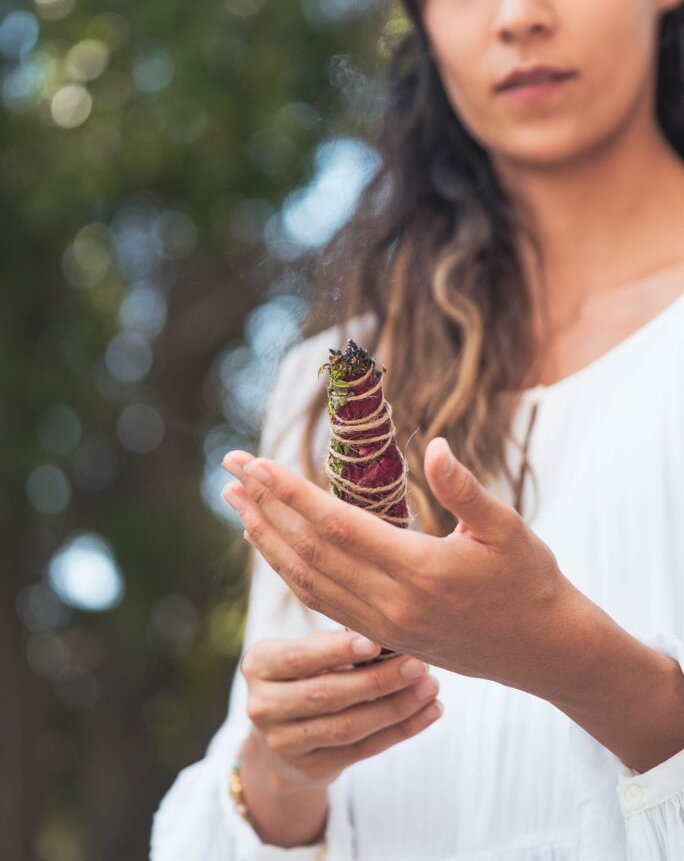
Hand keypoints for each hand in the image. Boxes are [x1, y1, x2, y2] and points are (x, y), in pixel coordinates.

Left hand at [223, 440, 580, 698]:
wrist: (544, 650)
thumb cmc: (530, 580)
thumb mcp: (507, 527)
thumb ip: (465, 489)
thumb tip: (434, 447)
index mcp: (419, 571)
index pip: (335, 525)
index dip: (290, 492)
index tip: (256, 462)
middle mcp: (391, 604)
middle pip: (308, 551)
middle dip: (263, 506)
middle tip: (229, 469)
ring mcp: (382, 627)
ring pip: (306, 581)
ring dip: (266, 539)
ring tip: (237, 503)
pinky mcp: (382, 637)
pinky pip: (321, 602)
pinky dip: (289, 570)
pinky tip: (274, 547)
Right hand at [241, 628, 442, 791]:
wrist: (281, 738)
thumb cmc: (303, 676)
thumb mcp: (304, 654)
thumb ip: (333, 643)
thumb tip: (385, 635)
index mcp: (258, 666)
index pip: (298, 658)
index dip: (337, 651)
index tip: (376, 641)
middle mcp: (263, 706)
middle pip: (327, 694)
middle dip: (378, 680)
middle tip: (417, 665)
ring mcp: (284, 744)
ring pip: (348, 726)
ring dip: (396, 707)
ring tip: (429, 688)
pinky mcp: (311, 769)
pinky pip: (363, 750)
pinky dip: (401, 730)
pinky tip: (428, 712)